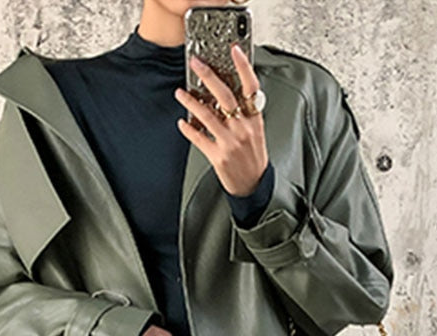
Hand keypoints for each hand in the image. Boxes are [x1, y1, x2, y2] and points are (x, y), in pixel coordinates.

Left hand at [174, 43, 268, 196]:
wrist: (254, 184)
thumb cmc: (254, 156)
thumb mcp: (256, 130)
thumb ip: (244, 112)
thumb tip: (224, 93)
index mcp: (254, 119)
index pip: (251, 86)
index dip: (244, 66)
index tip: (234, 50)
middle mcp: (243, 128)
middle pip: (225, 96)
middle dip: (208, 76)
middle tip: (196, 64)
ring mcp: (230, 142)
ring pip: (207, 115)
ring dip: (191, 102)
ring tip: (181, 92)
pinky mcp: (218, 156)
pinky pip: (199, 139)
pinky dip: (189, 129)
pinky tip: (183, 122)